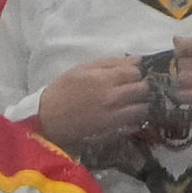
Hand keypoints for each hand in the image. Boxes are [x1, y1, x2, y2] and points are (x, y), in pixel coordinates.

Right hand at [36, 56, 159, 152]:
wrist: (48, 119)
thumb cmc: (63, 91)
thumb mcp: (83, 69)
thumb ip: (111, 63)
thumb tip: (136, 60)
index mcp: (104, 79)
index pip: (135, 73)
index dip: (135, 73)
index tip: (130, 75)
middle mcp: (113, 98)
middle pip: (143, 90)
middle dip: (141, 87)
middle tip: (133, 88)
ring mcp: (114, 117)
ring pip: (142, 109)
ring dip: (140, 104)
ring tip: (131, 103)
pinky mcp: (113, 132)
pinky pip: (134, 125)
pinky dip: (135, 119)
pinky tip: (126, 116)